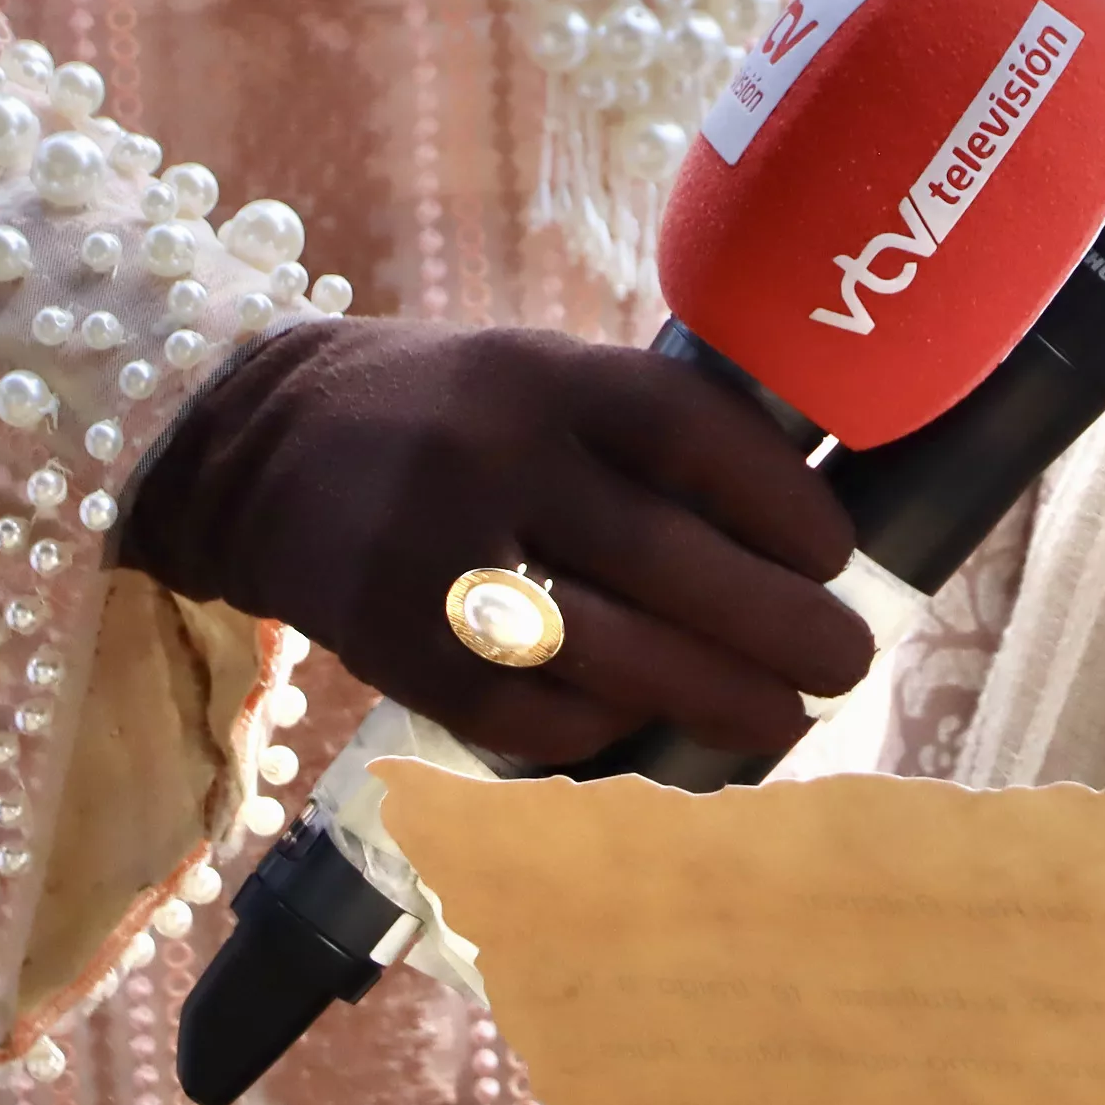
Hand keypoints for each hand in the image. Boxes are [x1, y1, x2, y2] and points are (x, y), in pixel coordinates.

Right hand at [116, 318, 870, 763]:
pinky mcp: (390, 646)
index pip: (692, 435)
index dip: (781, 503)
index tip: (835, 555)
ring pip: (603, 649)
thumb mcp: (545, 375)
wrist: (258, 450)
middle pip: (666, 558)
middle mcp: (496, 458)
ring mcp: (435, 557)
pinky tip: (645, 728)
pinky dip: (597, 730)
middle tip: (846, 662)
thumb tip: (801, 526)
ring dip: (711, 698)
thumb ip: (648, 434)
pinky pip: (518, 712)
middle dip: (777, 625)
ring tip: (781, 721)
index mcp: (550, 378)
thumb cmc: (456, 417)